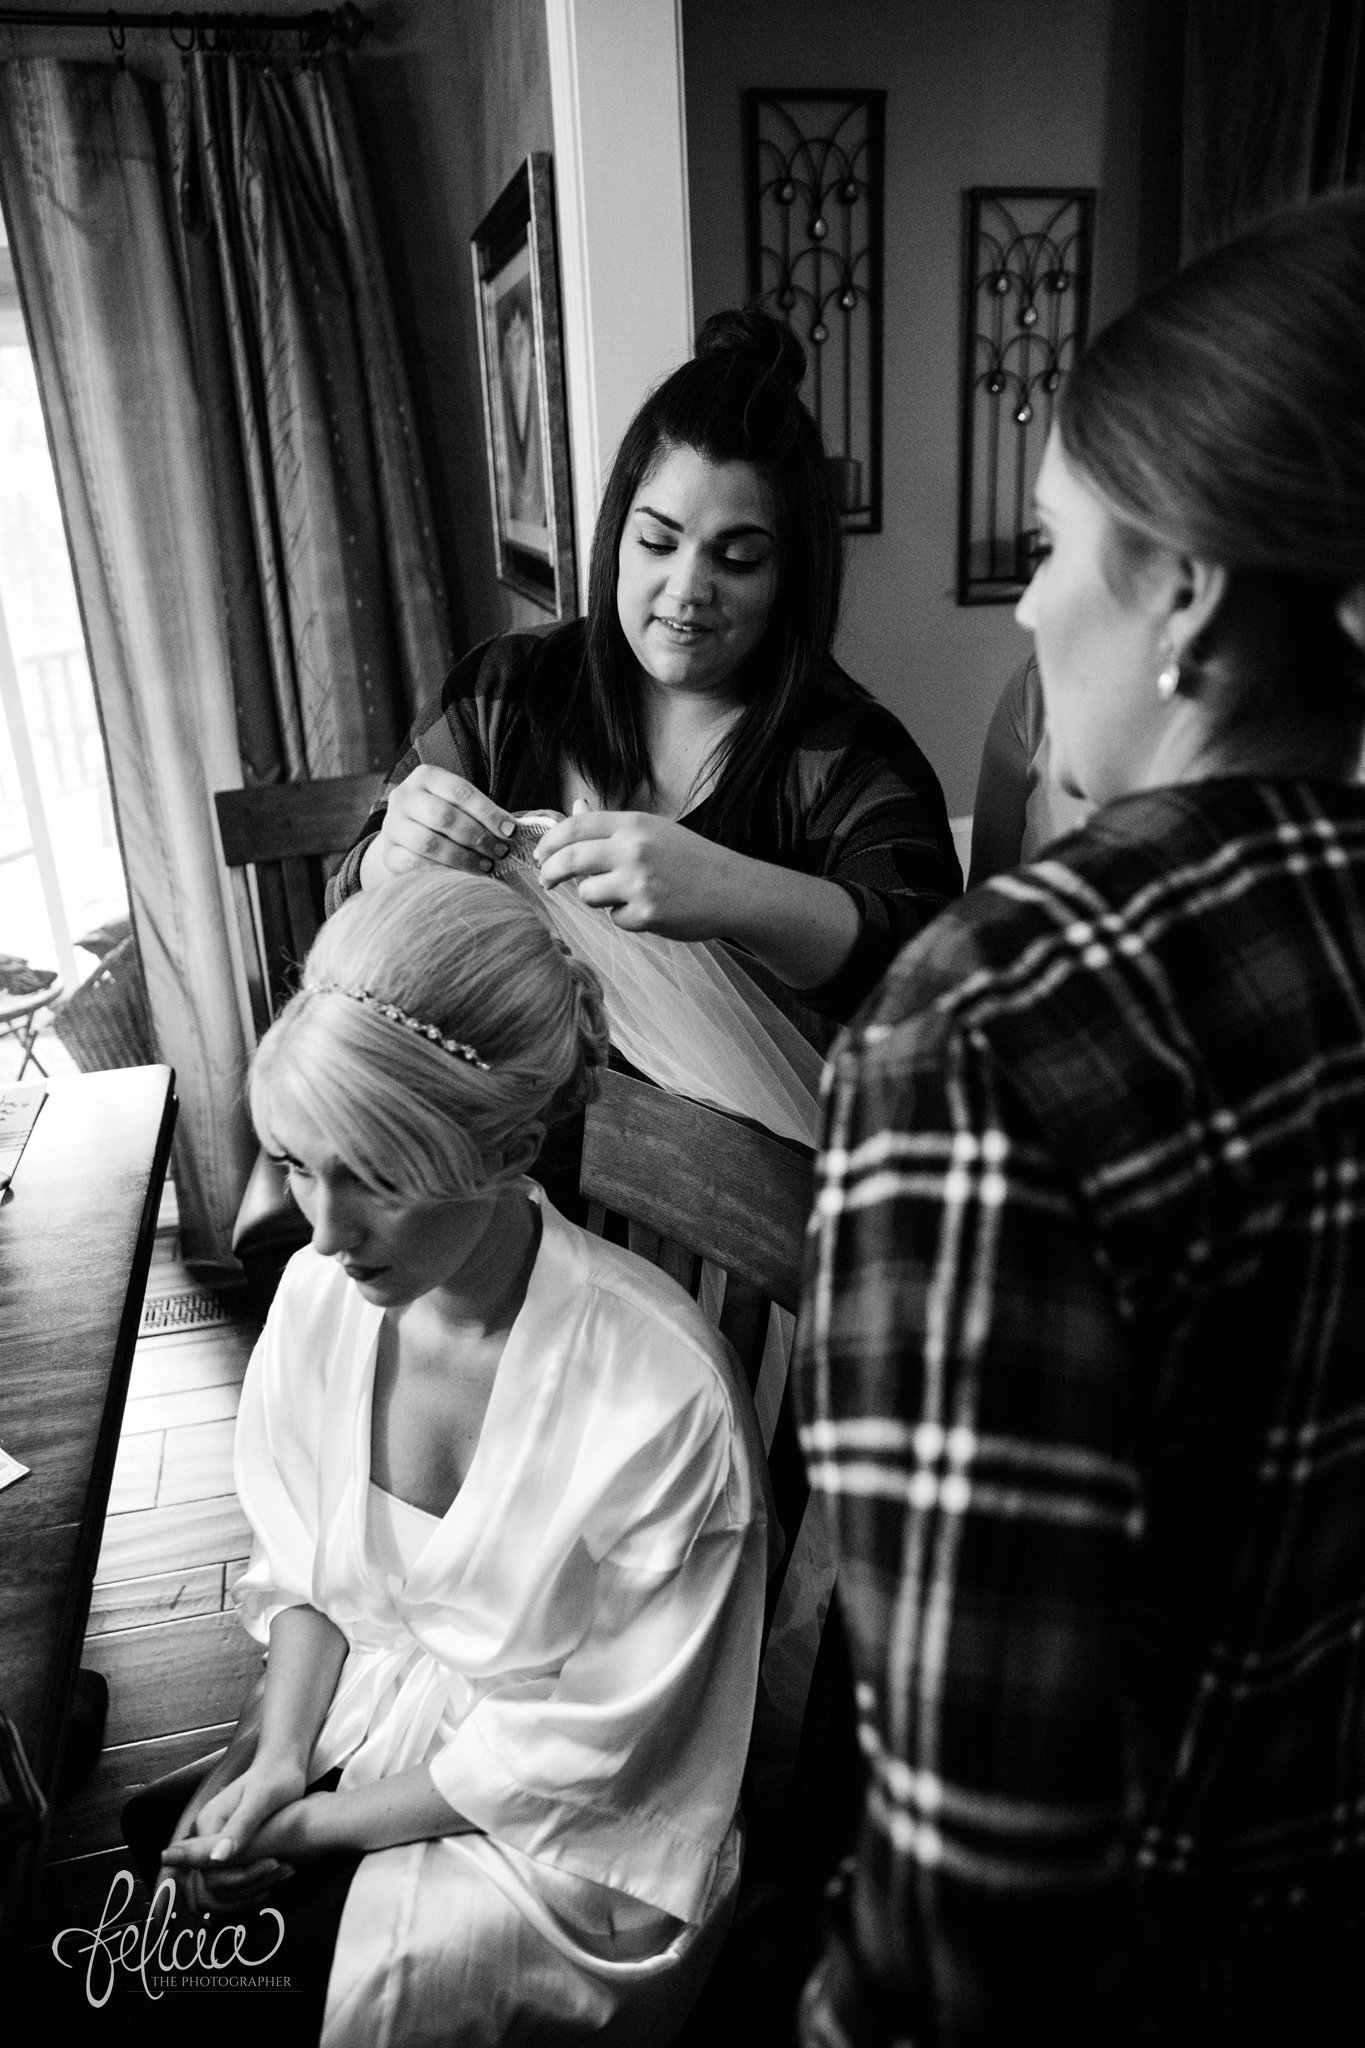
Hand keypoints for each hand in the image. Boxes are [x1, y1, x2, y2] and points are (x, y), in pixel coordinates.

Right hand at [161, 1754, 307, 1909]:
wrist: (283, 1764)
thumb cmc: (277, 1777)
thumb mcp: (262, 1800)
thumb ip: (239, 1828)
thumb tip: (216, 1859)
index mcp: (207, 1824)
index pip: (211, 1872)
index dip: (241, 1878)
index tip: (273, 1864)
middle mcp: (206, 1834)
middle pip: (217, 1881)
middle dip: (252, 1882)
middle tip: (285, 1867)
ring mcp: (216, 1841)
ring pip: (227, 1883)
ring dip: (256, 1885)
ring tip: (288, 1868)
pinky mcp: (229, 1844)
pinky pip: (235, 1874)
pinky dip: (257, 1880)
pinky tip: (281, 1870)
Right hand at [364, 764, 517, 884]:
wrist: (402, 839)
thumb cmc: (441, 820)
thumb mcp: (457, 805)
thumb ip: (480, 813)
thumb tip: (511, 831)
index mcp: (426, 777)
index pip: (461, 792)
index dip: (489, 813)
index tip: (511, 831)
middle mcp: (404, 797)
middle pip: (444, 816)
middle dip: (478, 836)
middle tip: (501, 852)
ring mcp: (393, 825)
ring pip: (430, 843)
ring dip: (463, 858)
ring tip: (487, 867)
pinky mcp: (388, 853)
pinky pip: (416, 864)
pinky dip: (443, 871)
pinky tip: (463, 877)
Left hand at [534, 802, 736, 938]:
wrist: (732, 889)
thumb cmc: (692, 859)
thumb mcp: (653, 831)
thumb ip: (611, 825)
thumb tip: (575, 808)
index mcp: (634, 825)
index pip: (576, 827)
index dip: (550, 841)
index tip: (541, 854)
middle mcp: (634, 850)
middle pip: (571, 859)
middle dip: (550, 872)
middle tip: (546, 881)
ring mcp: (639, 883)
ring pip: (588, 894)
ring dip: (597, 897)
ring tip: (625, 894)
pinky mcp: (647, 914)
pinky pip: (615, 918)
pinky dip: (626, 917)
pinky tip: (649, 909)